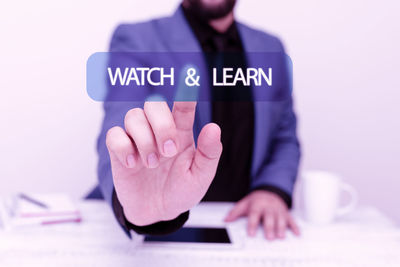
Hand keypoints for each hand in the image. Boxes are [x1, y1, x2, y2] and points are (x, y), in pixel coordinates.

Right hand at [106, 101, 221, 225]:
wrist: (158, 212)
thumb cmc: (181, 190)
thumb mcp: (200, 177)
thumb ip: (209, 154)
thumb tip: (213, 127)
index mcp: (181, 133)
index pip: (182, 107)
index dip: (185, 92)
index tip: (189, 75)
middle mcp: (158, 131)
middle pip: (153, 104)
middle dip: (162, 125)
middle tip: (168, 152)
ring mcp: (137, 140)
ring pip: (133, 116)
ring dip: (144, 140)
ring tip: (152, 164)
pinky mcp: (120, 152)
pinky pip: (114, 135)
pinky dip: (123, 148)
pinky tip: (133, 165)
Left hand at [224, 190, 299, 239]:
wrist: (269, 192)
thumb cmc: (256, 201)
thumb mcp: (244, 204)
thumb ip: (235, 212)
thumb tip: (226, 219)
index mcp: (257, 204)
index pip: (254, 214)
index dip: (252, 224)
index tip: (251, 233)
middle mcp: (269, 207)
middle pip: (269, 217)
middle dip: (270, 227)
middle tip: (269, 237)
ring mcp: (278, 210)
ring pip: (281, 218)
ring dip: (282, 227)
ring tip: (281, 236)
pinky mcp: (286, 213)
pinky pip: (291, 219)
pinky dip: (295, 226)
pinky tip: (297, 233)